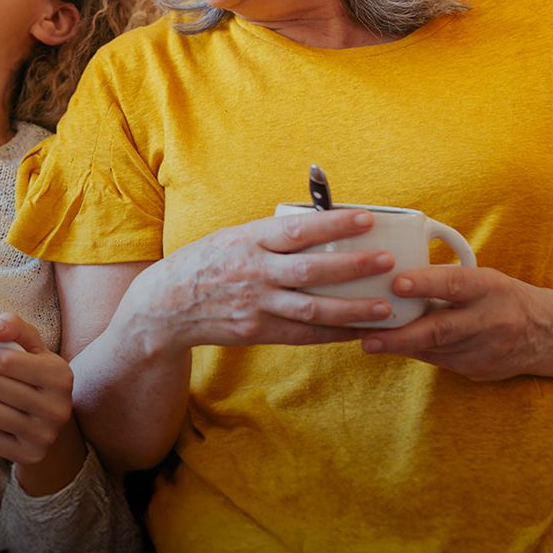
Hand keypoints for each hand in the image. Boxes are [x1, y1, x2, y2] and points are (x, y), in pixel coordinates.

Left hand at [0, 314, 83, 492]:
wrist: (52, 428)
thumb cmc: (36, 379)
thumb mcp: (32, 348)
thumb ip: (14, 326)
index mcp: (61, 375)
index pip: (3, 360)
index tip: (7, 365)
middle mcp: (58, 407)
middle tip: (7, 388)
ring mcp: (46, 435)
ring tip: (6, 405)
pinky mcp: (30, 456)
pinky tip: (5, 427)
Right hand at [124, 209, 397, 356]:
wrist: (166, 306)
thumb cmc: (204, 264)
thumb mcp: (232, 238)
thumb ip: (270, 235)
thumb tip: (318, 224)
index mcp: (248, 241)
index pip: (296, 229)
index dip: (333, 224)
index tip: (366, 219)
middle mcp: (253, 271)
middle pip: (311, 269)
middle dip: (353, 266)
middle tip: (386, 261)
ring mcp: (256, 304)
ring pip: (312, 307)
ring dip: (351, 308)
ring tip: (384, 306)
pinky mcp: (257, 330)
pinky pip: (302, 333)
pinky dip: (332, 333)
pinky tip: (358, 332)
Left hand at [357, 264, 552, 380]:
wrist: (547, 334)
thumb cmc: (501, 297)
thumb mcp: (482, 279)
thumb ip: (445, 280)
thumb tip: (392, 276)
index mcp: (490, 288)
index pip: (456, 283)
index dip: (426, 283)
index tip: (396, 284)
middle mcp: (490, 320)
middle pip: (441, 329)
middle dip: (400, 335)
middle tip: (367, 338)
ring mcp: (485, 350)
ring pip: (435, 350)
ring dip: (399, 346)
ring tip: (366, 341)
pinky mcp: (478, 370)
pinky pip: (439, 361)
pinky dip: (414, 353)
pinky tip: (392, 348)